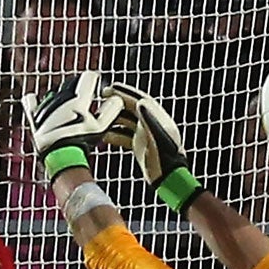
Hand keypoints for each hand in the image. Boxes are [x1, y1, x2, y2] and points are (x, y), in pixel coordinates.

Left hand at [20, 70, 123, 181]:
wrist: (61, 157)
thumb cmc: (83, 141)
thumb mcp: (101, 126)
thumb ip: (111, 109)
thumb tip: (117, 98)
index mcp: (79, 99)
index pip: (88, 77)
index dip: (94, 79)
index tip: (97, 84)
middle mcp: (61, 99)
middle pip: (70, 83)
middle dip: (78, 86)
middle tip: (84, 95)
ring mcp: (46, 109)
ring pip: (54, 94)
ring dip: (62, 96)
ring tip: (68, 104)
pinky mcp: (35, 119)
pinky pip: (30, 105)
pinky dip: (31, 101)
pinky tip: (32, 98)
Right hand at [107, 83, 201, 212]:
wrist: (169, 179)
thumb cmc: (166, 161)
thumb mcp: (158, 138)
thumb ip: (149, 120)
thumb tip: (141, 102)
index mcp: (157, 119)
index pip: (139, 100)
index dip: (124, 92)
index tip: (109, 89)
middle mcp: (151, 124)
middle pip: (132, 108)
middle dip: (117, 101)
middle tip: (101, 99)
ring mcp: (145, 134)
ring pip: (127, 121)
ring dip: (113, 118)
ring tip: (98, 117)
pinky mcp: (140, 145)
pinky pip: (125, 135)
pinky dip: (114, 134)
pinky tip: (104, 136)